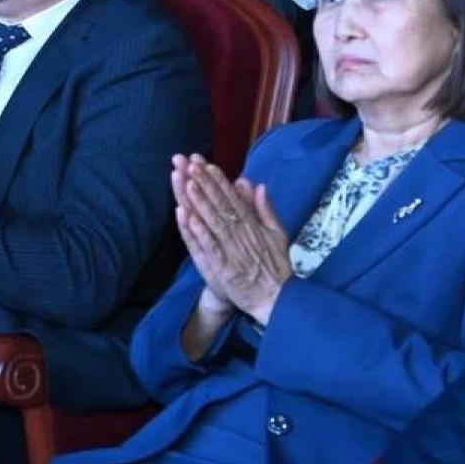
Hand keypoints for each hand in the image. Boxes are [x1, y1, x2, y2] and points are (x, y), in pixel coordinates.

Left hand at [175, 156, 291, 325]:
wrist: (277, 299)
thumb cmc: (274, 265)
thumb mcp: (277, 234)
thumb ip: (265, 209)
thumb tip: (256, 184)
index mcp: (253, 225)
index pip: (233, 198)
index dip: (219, 181)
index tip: (206, 164)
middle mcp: (242, 234)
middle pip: (220, 205)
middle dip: (204, 183)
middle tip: (189, 164)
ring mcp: (232, 250)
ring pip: (213, 222)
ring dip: (200, 202)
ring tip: (187, 183)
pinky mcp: (224, 267)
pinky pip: (210, 247)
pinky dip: (199, 232)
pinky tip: (188, 217)